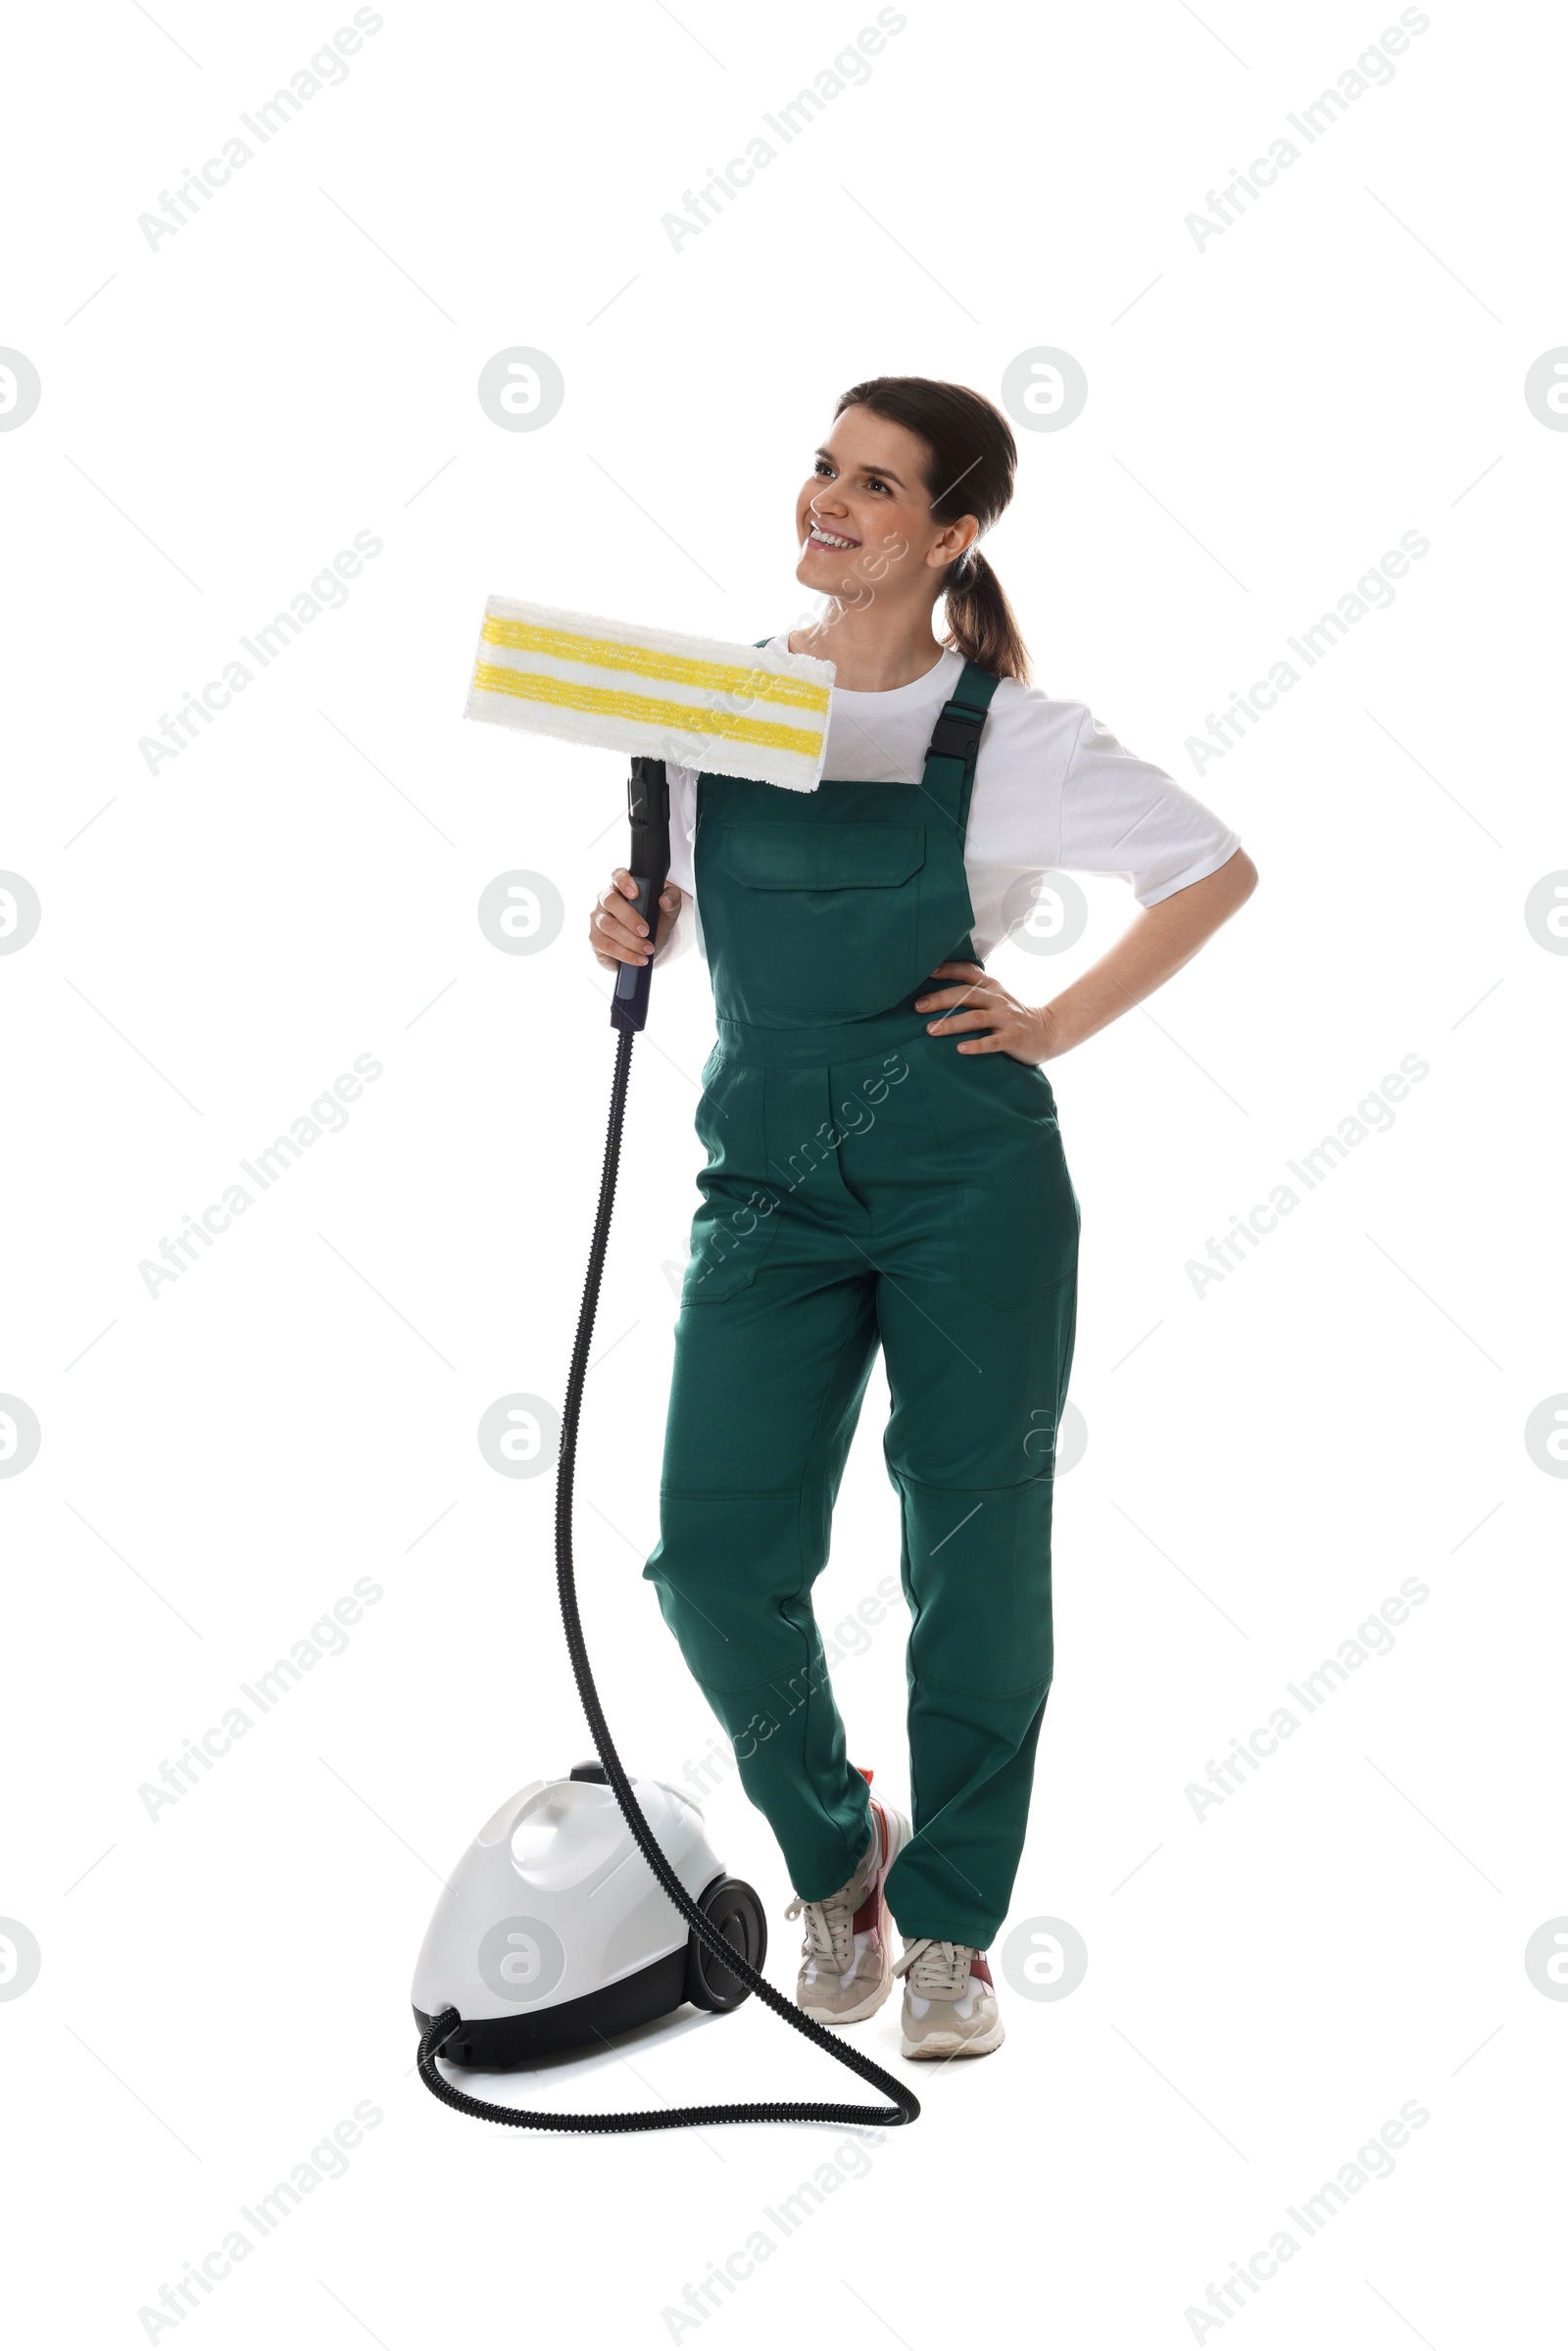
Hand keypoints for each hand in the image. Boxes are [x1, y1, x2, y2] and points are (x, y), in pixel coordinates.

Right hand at [589, 869, 680, 970]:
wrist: (648, 948)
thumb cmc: (655, 922)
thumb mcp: (669, 911)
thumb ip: (672, 900)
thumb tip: (666, 900)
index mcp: (622, 886)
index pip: (617, 875)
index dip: (624, 882)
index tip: (635, 893)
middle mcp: (606, 900)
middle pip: (610, 901)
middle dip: (630, 917)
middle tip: (646, 931)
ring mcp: (598, 919)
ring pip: (608, 926)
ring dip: (630, 940)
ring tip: (648, 949)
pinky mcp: (595, 939)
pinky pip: (606, 945)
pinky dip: (625, 954)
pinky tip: (639, 959)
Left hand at [915, 962, 1052, 1063]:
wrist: (1048, 1031)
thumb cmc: (1012, 1016)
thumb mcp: (996, 997)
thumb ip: (974, 992)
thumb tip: (935, 993)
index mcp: (992, 987)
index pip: (968, 972)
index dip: (948, 970)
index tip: (927, 971)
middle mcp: (998, 1000)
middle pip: (966, 995)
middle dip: (941, 999)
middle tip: (918, 1006)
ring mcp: (1006, 1019)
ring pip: (975, 1018)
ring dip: (952, 1024)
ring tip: (931, 1030)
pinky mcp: (1013, 1039)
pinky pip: (992, 1042)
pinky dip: (976, 1045)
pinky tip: (960, 1049)